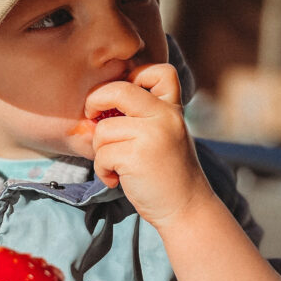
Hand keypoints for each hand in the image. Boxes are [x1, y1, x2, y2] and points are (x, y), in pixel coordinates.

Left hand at [85, 63, 212, 228]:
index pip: (157, 71)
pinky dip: (102, 170)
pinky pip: (101, 154)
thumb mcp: (165, 134)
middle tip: (93, 118)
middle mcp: (165, 116)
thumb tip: (98, 104)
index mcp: (172, 108)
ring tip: (116, 165)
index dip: (132, 76)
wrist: (186, 209)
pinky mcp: (137, 157)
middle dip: (95, 102)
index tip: (121, 100)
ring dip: (100, 151)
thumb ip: (143, 115)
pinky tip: (116, 179)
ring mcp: (152, 135)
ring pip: (103, 129)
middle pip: (117, 90)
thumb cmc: (168, 173)